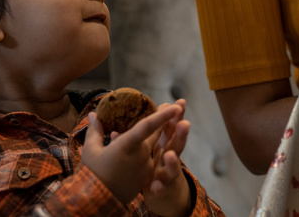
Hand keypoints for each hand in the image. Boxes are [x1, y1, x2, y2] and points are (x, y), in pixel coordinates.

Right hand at [81, 104, 182, 205]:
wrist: (99, 201)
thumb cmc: (93, 174)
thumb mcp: (90, 151)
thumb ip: (95, 130)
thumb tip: (93, 114)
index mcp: (127, 146)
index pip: (147, 127)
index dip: (162, 116)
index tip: (175, 107)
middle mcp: (140, 155)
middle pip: (156, 133)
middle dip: (167, 120)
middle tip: (176, 106)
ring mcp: (146, 166)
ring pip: (154, 145)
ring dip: (160, 134)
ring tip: (167, 121)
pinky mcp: (147, 175)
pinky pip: (151, 157)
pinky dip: (150, 148)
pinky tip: (147, 144)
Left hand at [142, 99, 191, 216]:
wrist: (163, 195)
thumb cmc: (155, 167)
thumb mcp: (147, 151)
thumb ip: (134, 141)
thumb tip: (114, 132)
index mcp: (165, 146)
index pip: (171, 129)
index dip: (174, 117)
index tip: (180, 103)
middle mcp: (169, 159)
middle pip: (176, 145)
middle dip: (181, 134)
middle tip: (185, 123)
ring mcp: (166, 175)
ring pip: (172, 169)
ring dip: (172, 162)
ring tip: (170, 155)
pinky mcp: (161, 190)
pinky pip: (161, 190)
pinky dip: (159, 188)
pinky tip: (156, 187)